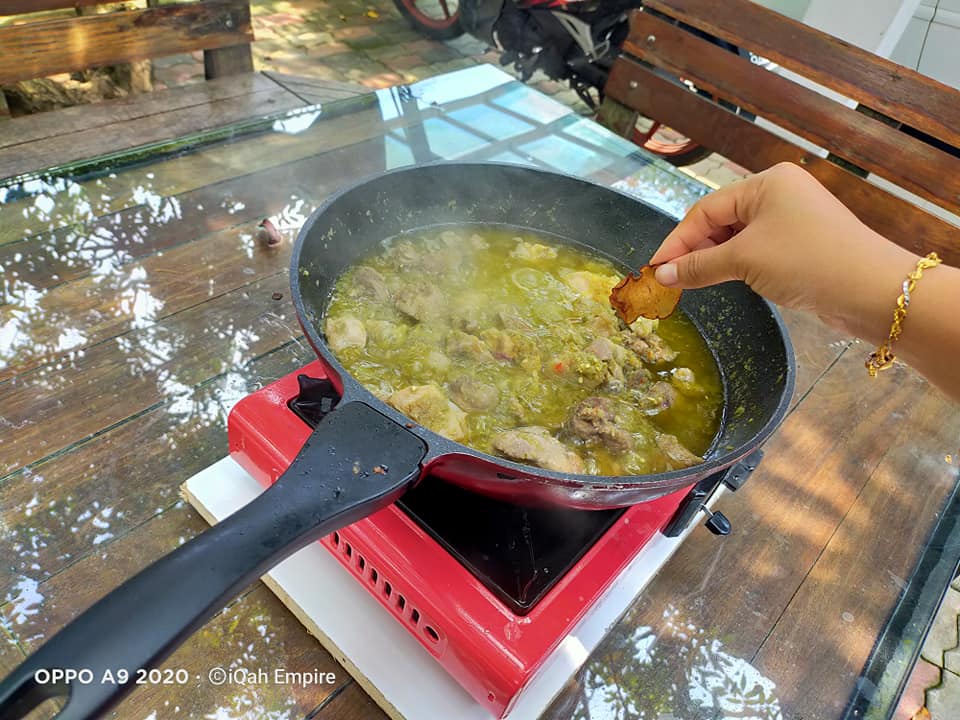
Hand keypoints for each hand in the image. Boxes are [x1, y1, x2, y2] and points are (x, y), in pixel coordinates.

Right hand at [649, 162, 917, 339]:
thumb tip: (662, 275)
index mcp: (766, 183)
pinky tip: (721, 281)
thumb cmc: (805, 262)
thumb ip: (699, 266)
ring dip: (713, 260)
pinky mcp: (801, 245)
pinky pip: (756, 251)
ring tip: (690, 284)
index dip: (677, 241)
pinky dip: (735, 266)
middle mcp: (779, 195)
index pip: (706, 210)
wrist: (871, 291)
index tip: (654, 269)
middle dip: (693, 251)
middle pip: (720, 221)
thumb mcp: (744, 261)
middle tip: (669, 280)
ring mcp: (792, 220)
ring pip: (737, 238)